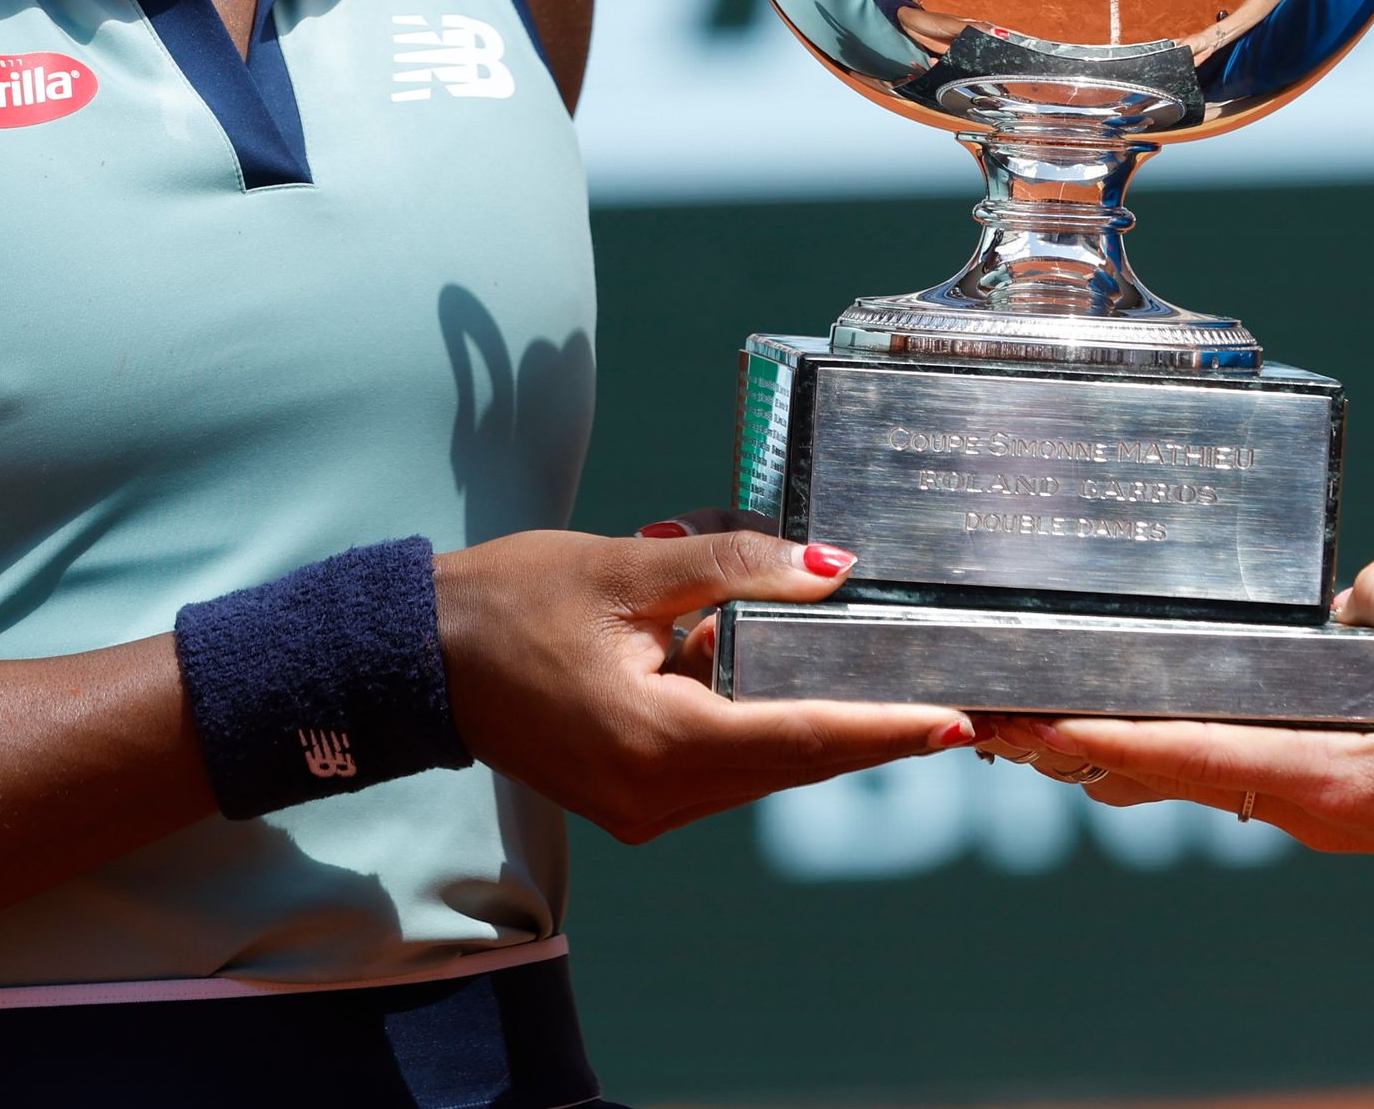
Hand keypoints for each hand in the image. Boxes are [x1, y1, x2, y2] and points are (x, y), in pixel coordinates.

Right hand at [434, 528, 968, 843]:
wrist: (416, 657)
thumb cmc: (509, 602)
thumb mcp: (627, 566)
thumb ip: (733, 567)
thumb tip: (833, 570)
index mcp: (655, 743)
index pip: (800, 738)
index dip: (885, 728)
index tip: (958, 720)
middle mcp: (654, 797)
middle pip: (793, 762)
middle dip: (874, 729)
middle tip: (957, 701)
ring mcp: (641, 807)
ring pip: (764, 766)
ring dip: (822, 723)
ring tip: (894, 681)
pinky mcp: (632, 796)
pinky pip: (725, 764)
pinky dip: (767, 724)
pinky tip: (794, 676)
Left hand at [972, 556, 1373, 890]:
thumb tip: (1339, 589)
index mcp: (1322, 781)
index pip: (1186, 754)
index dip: (1101, 734)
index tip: (1031, 722)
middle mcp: (1301, 809)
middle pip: (1162, 775)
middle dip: (1076, 746)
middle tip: (992, 715)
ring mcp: (1310, 814)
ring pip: (1187, 783)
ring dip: (1112, 755)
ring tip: (1030, 724)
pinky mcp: (1326, 804)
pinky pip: (1226, 777)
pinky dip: (1166, 754)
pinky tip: (1130, 730)